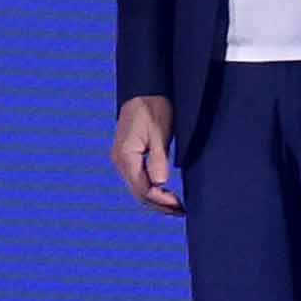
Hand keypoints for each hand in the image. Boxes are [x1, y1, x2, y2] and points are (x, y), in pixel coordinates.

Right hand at [112, 98, 180, 212]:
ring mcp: (122, 159)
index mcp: (126, 156)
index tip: (179, 205)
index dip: (161, 200)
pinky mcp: (128, 155)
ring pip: (138, 188)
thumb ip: (158, 159)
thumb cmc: (153, 107)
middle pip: (138, 192)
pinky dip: (151, 189)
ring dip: (156, 199)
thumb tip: (160, 184)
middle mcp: (120, 160)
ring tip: (175, 206)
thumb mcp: (160, 133)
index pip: (143, 189)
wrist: (144, 89)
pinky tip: (164, 192)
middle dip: (159, 204)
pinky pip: (138, 179)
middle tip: (180, 211)